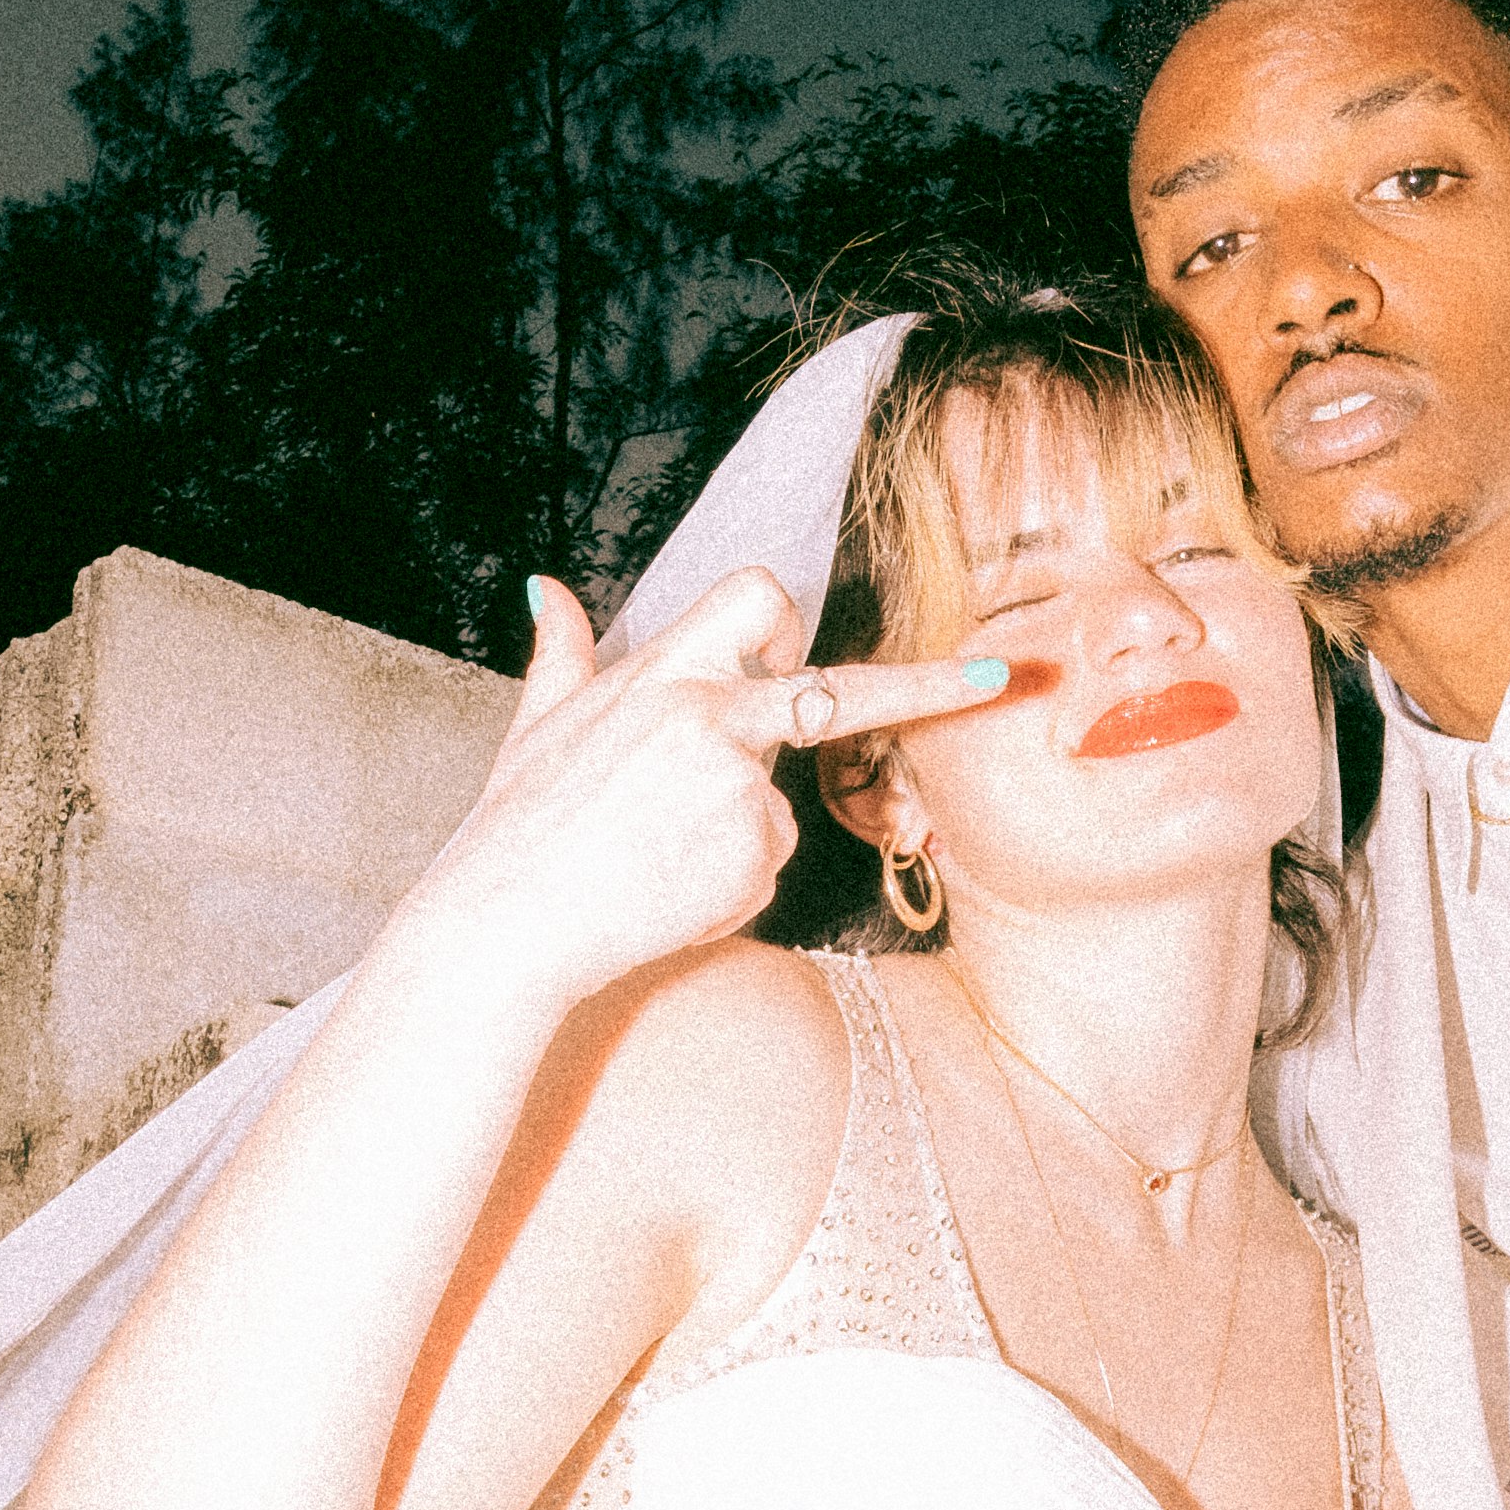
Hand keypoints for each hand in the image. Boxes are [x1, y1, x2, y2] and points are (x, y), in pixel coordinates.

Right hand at [406, 570, 1005, 1025]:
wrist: (513, 920)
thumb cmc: (521, 824)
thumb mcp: (537, 723)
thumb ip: (562, 654)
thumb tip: (548, 590)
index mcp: (666, 671)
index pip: (756, 599)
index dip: (784, 620)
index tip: (806, 640)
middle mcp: (716, 716)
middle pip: (846, 688)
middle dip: (933, 684)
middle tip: (996, 677)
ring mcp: (744, 787)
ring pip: (778, 801)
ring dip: (734, 829)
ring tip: (652, 852)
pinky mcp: (758, 854)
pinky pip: (767, 861)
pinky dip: (729, 878)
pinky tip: (668, 887)